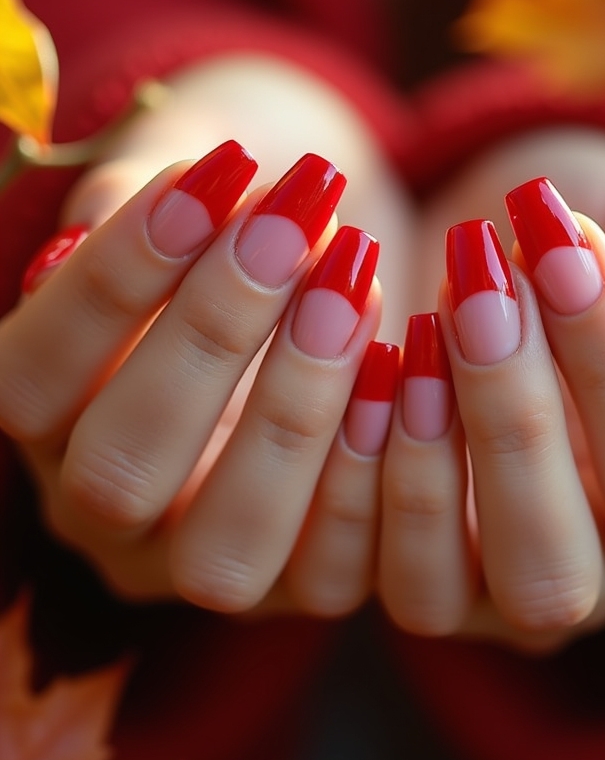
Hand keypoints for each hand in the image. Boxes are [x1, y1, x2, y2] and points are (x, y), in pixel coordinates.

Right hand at [0, 142, 383, 611]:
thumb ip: (138, 191)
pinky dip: (373, 463)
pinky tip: (411, 355)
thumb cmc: (239, 201)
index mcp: (47, 416)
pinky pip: (332, 570)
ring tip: (358, 276)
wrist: (323, 238)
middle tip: (291, 226)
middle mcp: (108, 513)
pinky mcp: (302, 584)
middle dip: (210, 338)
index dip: (115, 278)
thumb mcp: (180, 176)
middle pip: (118, 476)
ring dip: (295, 409)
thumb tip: (144, 216)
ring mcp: (201, 561)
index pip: (31, 379)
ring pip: (224, 552)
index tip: (214, 175)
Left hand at [378, 140, 604, 650]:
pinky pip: (357, 568)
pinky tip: (367, 369)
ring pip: (445, 588)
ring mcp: (473, 591)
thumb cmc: (573, 244)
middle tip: (481, 283)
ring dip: (428, 457)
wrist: (475, 243)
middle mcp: (582, 578)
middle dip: (514, 418)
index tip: (563, 241)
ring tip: (422, 326)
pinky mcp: (385, 566)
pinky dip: (353, 475)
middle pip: (554, 565)